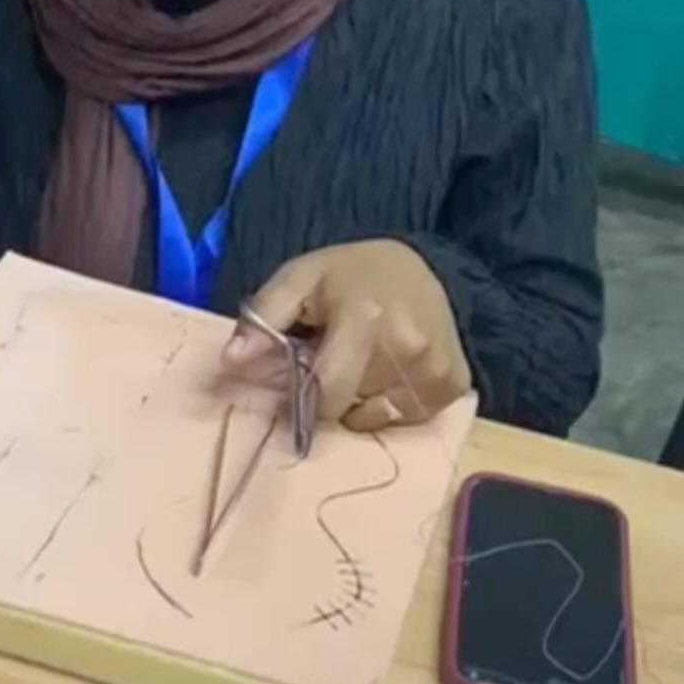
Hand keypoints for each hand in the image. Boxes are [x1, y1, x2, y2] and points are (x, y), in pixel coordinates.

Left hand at [233, 240, 470, 429]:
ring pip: (377, 418)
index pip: (325, 394)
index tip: (304, 375)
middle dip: (334, 394)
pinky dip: (394, 403)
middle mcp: (406, 348)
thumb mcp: (300, 279)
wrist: (426, 264)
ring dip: (364, 400)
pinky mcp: (453, 384)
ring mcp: (435, 370)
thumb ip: (262, 318)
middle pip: (349, 410)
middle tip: (338, 359)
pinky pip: (408, 418)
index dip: (305, 395)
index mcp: (364, 319)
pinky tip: (395, 369)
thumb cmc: (352, 275)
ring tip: (369, 360)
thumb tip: (230, 363)